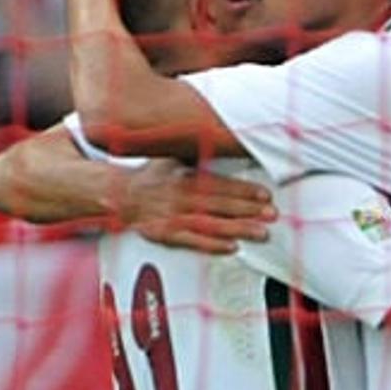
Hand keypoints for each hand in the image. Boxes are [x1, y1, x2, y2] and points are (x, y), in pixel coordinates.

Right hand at [122, 160, 275, 253]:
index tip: (265, 195)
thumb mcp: (172, 158)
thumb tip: (220, 142)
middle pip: (221, 204)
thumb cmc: (149, 177)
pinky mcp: (166, 234)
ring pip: (211, 223)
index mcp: (186, 177)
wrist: (119, 194)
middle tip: (271, 214)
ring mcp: (174, 216)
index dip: (245, 190)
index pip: (221, 184)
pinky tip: (231, 247)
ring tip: (260, 233)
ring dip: (238, 228)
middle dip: (249, 210)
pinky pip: (192, 241)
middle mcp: (182, 196)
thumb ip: (197, 155)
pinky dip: (212, 245)